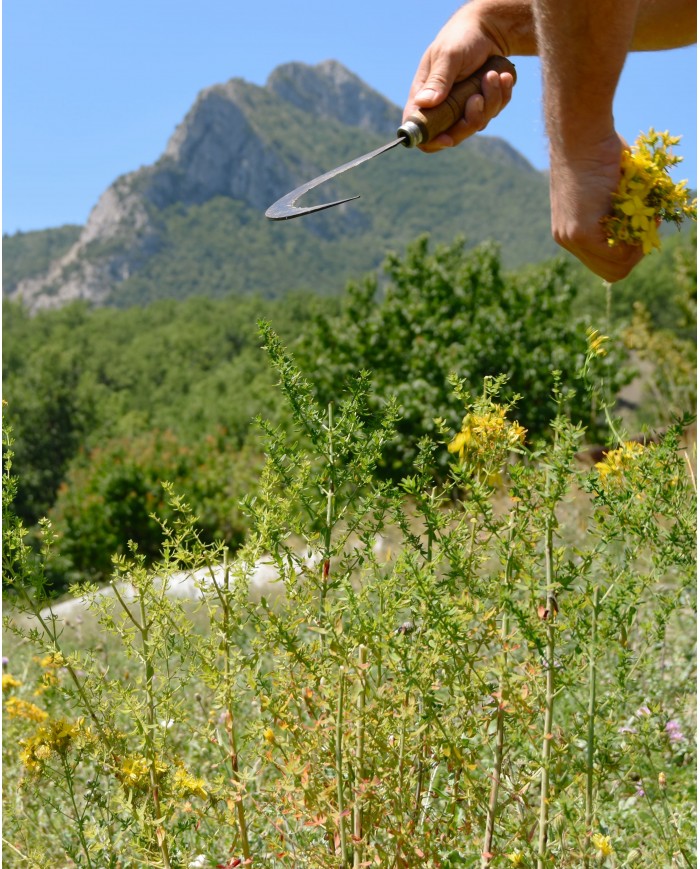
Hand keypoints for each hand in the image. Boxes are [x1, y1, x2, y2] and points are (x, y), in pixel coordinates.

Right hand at [403, 5, 515, 152]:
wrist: (489, 29)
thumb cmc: (462, 37)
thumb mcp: (449, 55)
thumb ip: (438, 79)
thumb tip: (424, 103)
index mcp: (425, 98)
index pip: (420, 131)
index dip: (431, 141)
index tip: (448, 138)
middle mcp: (442, 107)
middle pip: (453, 136)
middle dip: (470, 119)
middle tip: (477, 96)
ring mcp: (463, 108)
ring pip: (477, 124)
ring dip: (490, 101)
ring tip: (492, 75)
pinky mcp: (483, 105)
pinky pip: (494, 112)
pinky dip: (502, 96)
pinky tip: (502, 76)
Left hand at [548, 133, 643, 281]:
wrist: (582, 135)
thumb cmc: (598, 152)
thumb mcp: (607, 188)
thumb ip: (616, 210)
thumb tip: (638, 222)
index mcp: (570, 231)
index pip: (603, 262)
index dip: (630, 250)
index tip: (644, 224)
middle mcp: (567, 239)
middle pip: (610, 272)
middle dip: (636, 253)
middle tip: (648, 225)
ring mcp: (572, 238)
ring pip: (615, 269)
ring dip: (639, 247)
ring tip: (647, 218)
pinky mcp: (582, 233)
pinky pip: (618, 257)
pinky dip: (636, 242)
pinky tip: (642, 216)